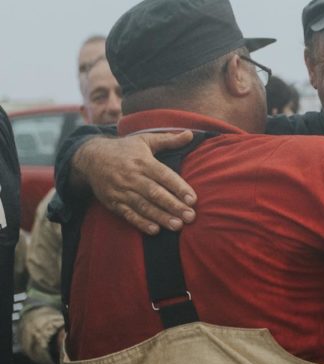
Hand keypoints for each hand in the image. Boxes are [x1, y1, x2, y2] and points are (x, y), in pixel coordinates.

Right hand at [74, 132, 197, 234]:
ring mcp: (121, 191)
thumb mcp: (145, 140)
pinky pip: (128, 214)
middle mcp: (132, 177)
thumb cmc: (124, 149)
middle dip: (173, 206)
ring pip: (143, 206)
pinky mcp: (113, 202)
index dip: (179, 187)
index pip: (164, 175)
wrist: (90, 158)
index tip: (193, 199)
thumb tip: (191, 134)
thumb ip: (169, 139)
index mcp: (143, 161)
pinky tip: (154, 230)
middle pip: (155, 193)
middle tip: (190, 217)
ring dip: (161, 217)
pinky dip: (141, 223)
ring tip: (177, 226)